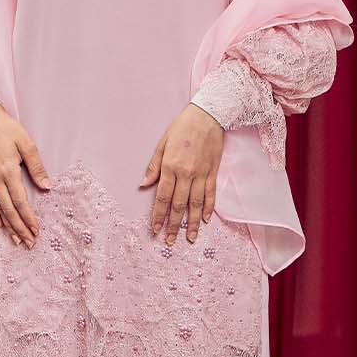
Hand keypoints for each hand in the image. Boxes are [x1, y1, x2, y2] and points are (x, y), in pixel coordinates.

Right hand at [0, 101, 50, 247]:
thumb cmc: (8, 129)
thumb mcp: (27, 143)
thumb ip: (37, 167)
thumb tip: (47, 186)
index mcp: (8, 171)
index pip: (20, 201)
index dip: (29, 218)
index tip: (37, 230)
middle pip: (9, 210)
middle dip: (20, 228)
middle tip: (30, 242)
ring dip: (9, 227)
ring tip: (18, 241)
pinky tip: (0, 227)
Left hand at [139, 103, 224, 244]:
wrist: (208, 115)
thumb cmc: (182, 127)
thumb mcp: (162, 143)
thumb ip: (154, 166)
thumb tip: (143, 184)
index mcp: (170, 166)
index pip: (162, 197)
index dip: (158, 215)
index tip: (154, 229)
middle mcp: (186, 173)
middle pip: (178, 205)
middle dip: (173, 225)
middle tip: (169, 241)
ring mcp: (201, 174)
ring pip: (196, 204)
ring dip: (192, 223)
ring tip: (190, 238)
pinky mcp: (213, 172)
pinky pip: (210, 194)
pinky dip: (209, 208)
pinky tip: (206, 220)